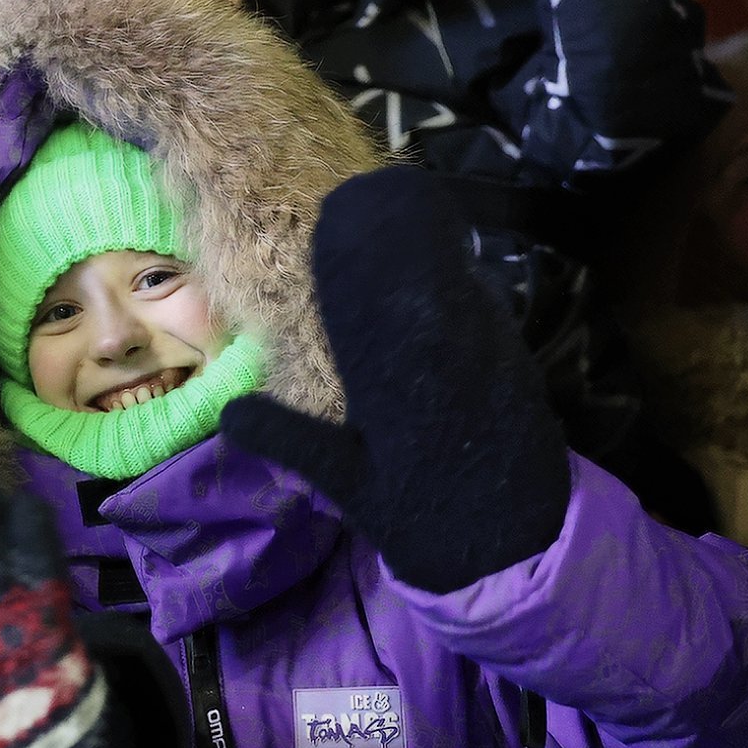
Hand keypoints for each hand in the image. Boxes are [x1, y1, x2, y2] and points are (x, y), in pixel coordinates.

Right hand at [221, 166, 569, 593]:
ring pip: (454, 281)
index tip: (335, 207)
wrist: (516, 546)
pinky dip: (447, 287)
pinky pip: (474, 306)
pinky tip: (423, 286)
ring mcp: (491, 347)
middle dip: (392, 233)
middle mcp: (454, 347)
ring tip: (384, 228)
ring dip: (421, 256)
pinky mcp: (511, 358)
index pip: (381, 290)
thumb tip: (231, 413)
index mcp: (404, 374)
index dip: (361, 243)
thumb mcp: (348, 485)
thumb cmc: (425, 518)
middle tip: (355, 200)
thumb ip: (292, 442)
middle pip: (424, 267)